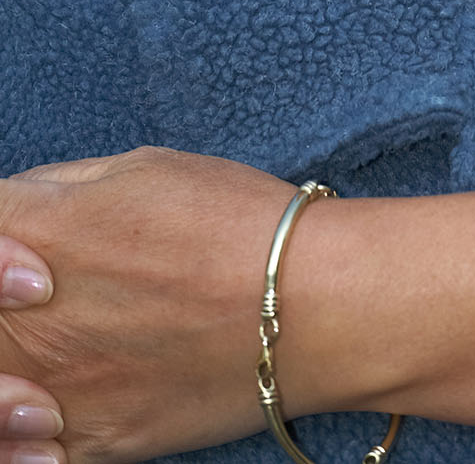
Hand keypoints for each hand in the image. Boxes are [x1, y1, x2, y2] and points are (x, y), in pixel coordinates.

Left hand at [0, 148, 474, 462]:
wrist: (311, 308)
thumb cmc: (233, 223)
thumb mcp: (138, 170)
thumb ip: (54, 193)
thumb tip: (14, 212)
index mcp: (36, 235)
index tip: (24, 256)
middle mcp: (26, 322)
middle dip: (6, 305)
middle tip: (47, 293)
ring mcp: (51, 392)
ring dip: (10, 369)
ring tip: (44, 352)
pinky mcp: (87, 446)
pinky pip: (22, 451)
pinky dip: (25, 430)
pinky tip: (51, 403)